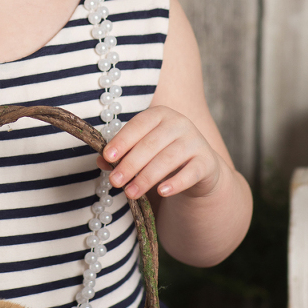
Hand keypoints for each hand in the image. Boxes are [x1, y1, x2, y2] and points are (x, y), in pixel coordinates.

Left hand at [99, 106, 221, 200]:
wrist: (198, 167)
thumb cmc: (162, 154)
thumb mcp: (142, 152)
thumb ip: (122, 154)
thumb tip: (100, 161)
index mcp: (159, 115)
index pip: (139, 125)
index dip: (123, 140)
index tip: (107, 156)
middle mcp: (179, 123)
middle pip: (151, 144)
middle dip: (131, 164)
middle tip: (115, 181)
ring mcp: (195, 141)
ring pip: (168, 159)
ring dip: (147, 177)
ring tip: (130, 192)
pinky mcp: (207, 162)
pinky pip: (190, 173)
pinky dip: (175, 183)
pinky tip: (162, 192)